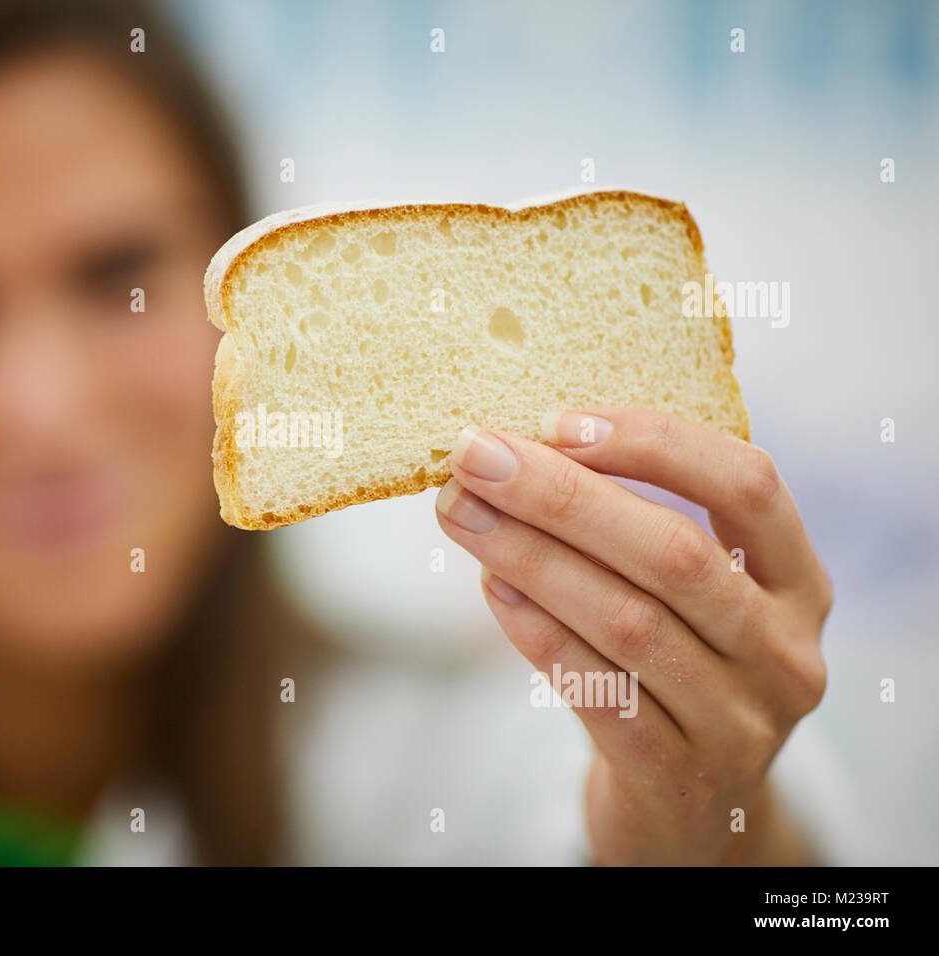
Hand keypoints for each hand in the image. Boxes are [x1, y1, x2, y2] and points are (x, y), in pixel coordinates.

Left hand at [434, 408, 832, 864]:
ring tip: (461, 512)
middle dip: (563, 495)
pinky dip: (538, 629)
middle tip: (476, 457)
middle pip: (674, 552)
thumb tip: (520, 446)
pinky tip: (491, 584)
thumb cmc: (671, 671)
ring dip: (532, 555)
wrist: (685, 812)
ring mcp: (739, 722)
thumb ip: (639, 526)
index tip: (558, 421)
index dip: (654, 441)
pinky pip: (598, 690)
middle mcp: (785, 651)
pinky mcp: (678, 777)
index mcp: (799, 582)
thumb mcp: (689, 599)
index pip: (747, 483)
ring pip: (628, 620)